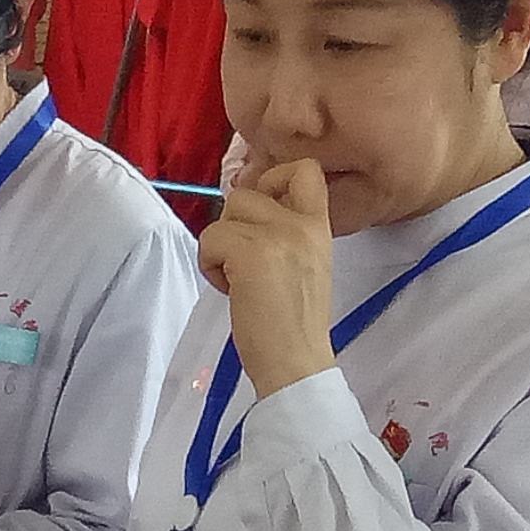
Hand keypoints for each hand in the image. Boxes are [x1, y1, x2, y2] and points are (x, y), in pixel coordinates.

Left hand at [195, 158, 333, 396]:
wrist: (296, 362)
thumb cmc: (294, 323)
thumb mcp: (306, 264)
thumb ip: (286, 232)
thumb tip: (247, 206)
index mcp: (319, 226)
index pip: (304, 168)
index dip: (272, 178)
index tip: (261, 212)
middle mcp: (301, 224)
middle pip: (246, 192)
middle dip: (233, 224)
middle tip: (243, 260)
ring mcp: (277, 236)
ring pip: (225, 214)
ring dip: (219, 246)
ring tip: (238, 278)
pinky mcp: (250, 255)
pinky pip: (210, 239)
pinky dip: (210, 265)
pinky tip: (230, 289)